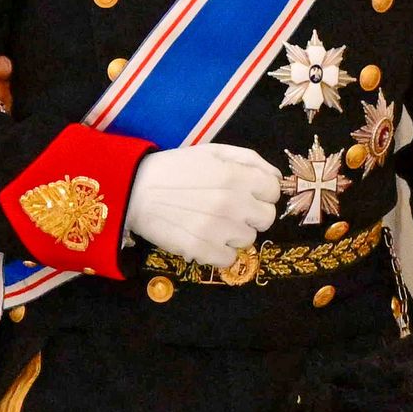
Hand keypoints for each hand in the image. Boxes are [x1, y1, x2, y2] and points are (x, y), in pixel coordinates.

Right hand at [124, 144, 281, 267]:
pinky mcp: (204, 249)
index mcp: (236, 175)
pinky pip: (229, 259)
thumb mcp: (211, 152)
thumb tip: (277, 177)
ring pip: (248, 240)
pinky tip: (204, 238)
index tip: (245, 193)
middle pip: (266, 218)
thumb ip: (249, 159)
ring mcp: (219, 228)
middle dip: (251, 214)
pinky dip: (219, 252)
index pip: (274, 191)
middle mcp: (233, 202)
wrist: (135, 190)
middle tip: (228, 210)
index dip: (260, 192)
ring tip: (210, 222)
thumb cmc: (175, 168)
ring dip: (233, 233)